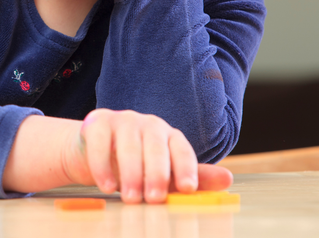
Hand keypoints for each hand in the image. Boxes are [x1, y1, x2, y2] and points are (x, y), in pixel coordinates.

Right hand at [62, 109, 232, 203]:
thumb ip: (191, 178)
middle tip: (154, 199)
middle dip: (156, 174)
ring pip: (129, 144)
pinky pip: (100, 142)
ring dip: (130, 173)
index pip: (181, 148)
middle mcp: (148, 124)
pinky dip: (102, 165)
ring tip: (130, 197)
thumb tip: (228, 179)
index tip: (187, 188)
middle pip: (156, 146)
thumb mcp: (161, 175)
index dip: (186, 167)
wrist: (90, 152)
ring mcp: (122, 120)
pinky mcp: (97, 122)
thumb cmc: (132, 166)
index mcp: (168, 136)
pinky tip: (106, 185)